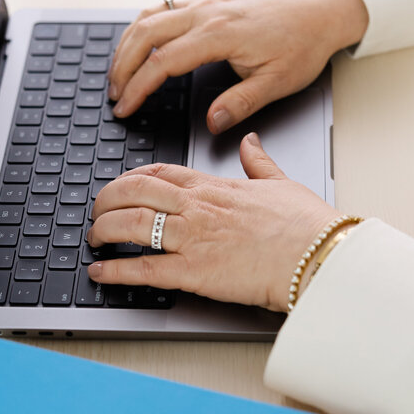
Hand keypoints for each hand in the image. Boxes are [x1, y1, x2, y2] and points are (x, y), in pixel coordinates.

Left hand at [87, 133, 338, 311]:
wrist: (319, 255)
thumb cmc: (305, 225)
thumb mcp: (280, 183)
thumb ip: (258, 162)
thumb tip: (250, 141)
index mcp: (214, 186)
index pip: (158, 173)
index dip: (129, 178)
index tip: (119, 186)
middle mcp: (196, 208)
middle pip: (133, 193)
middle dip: (105, 201)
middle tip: (97, 213)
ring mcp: (193, 238)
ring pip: (131, 225)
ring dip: (104, 230)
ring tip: (94, 238)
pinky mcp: (194, 271)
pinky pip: (144, 268)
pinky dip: (116, 269)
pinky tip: (101, 271)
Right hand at [108, 0, 367, 130]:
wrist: (318, 10)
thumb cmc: (302, 44)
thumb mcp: (278, 82)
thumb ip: (242, 102)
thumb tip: (212, 121)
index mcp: (221, 33)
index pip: (164, 61)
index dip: (139, 87)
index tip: (125, 106)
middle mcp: (207, 12)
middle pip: (145, 34)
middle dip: (121, 66)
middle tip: (114, 96)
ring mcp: (204, 2)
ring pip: (148, 17)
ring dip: (126, 45)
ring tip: (117, 75)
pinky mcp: (206, 0)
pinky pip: (161, 8)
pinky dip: (140, 28)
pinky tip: (136, 47)